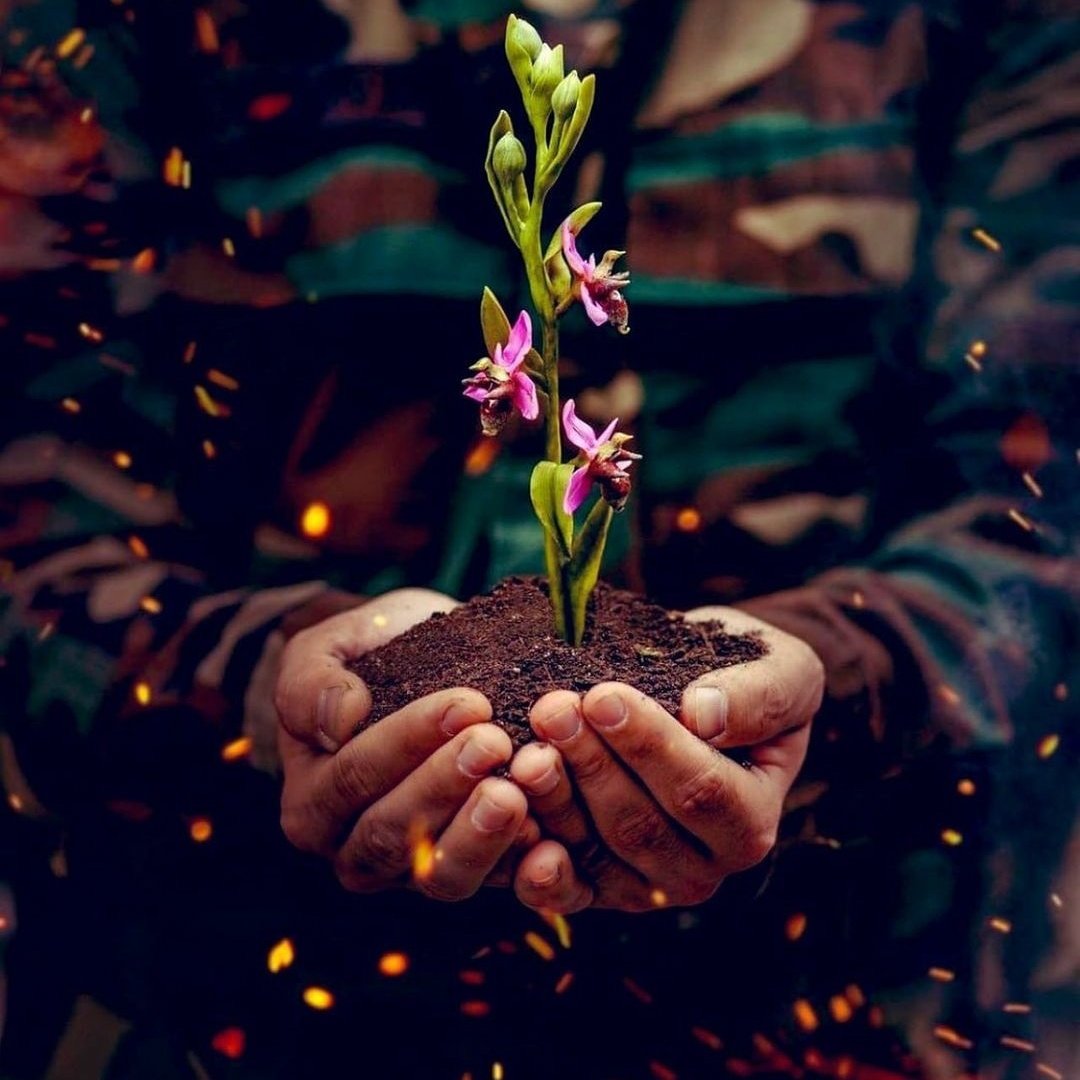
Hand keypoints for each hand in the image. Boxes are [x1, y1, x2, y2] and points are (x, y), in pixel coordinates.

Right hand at [276, 588, 536, 898]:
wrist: (420, 670)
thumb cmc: (369, 657)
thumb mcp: (323, 651)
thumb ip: (309, 682)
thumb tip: (338, 722)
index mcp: (312, 803)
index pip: (355, 777)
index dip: (409, 741)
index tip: (467, 704)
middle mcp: (354, 851)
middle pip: (394, 833)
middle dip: (447, 786)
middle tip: (495, 742)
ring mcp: (412, 874)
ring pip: (441, 874)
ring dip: (481, 835)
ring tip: (518, 791)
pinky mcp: (468, 875)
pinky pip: (494, 884)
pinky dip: (521, 865)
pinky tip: (549, 834)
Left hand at [508, 607, 823, 912]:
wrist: (703, 693)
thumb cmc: (744, 675)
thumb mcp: (778, 669)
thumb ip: (756, 696)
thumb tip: (704, 716)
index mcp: (753, 819)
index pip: (700, 790)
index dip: (649, 746)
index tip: (602, 696)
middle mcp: (704, 867)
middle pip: (640, 826)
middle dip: (591, 764)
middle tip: (550, 709)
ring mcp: (648, 884)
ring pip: (596, 852)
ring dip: (553, 800)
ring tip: (523, 748)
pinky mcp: (599, 886)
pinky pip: (566, 885)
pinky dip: (534, 859)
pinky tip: (509, 817)